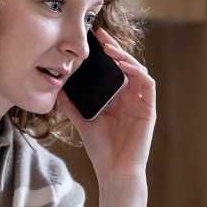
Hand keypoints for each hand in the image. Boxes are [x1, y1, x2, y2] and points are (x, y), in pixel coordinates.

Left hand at [57, 27, 155, 180]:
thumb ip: (72, 105)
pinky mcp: (149, 110)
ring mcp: (140, 103)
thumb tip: (57, 87)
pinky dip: (138, 72)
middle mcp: (130, 98)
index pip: (113, 69)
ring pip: (138, 70)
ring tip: (109, 49)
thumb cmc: (102, 151)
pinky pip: (147, 85)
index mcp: (117, 99)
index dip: (105, 52)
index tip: (92, 39)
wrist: (115, 171)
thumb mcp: (82, 122)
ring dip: (125, 57)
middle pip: (126, 65)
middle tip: (100, 35)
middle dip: (114, 47)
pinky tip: (124, 66)